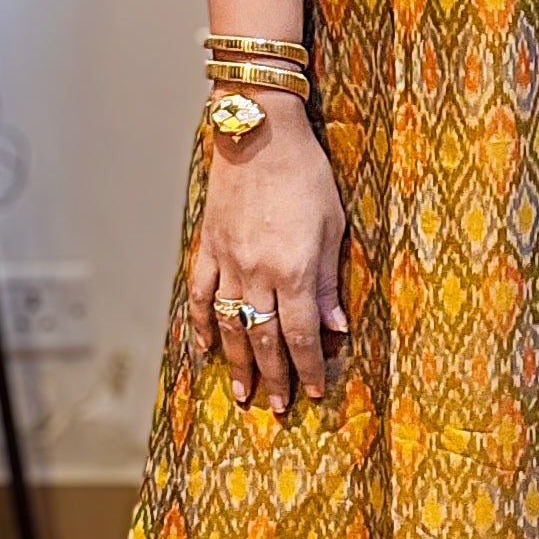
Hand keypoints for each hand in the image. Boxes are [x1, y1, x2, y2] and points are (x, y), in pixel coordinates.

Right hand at [188, 95, 346, 415]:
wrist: (259, 131)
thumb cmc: (305, 172)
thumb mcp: (334, 224)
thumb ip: (330, 280)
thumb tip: (335, 325)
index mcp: (294, 270)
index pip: (302, 335)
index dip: (308, 367)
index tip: (314, 391)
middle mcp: (258, 274)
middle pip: (264, 339)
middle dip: (274, 377)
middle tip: (277, 407)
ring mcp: (228, 262)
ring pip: (231, 326)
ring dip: (236, 363)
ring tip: (243, 393)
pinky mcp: (208, 247)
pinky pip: (202, 295)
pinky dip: (203, 325)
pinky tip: (205, 348)